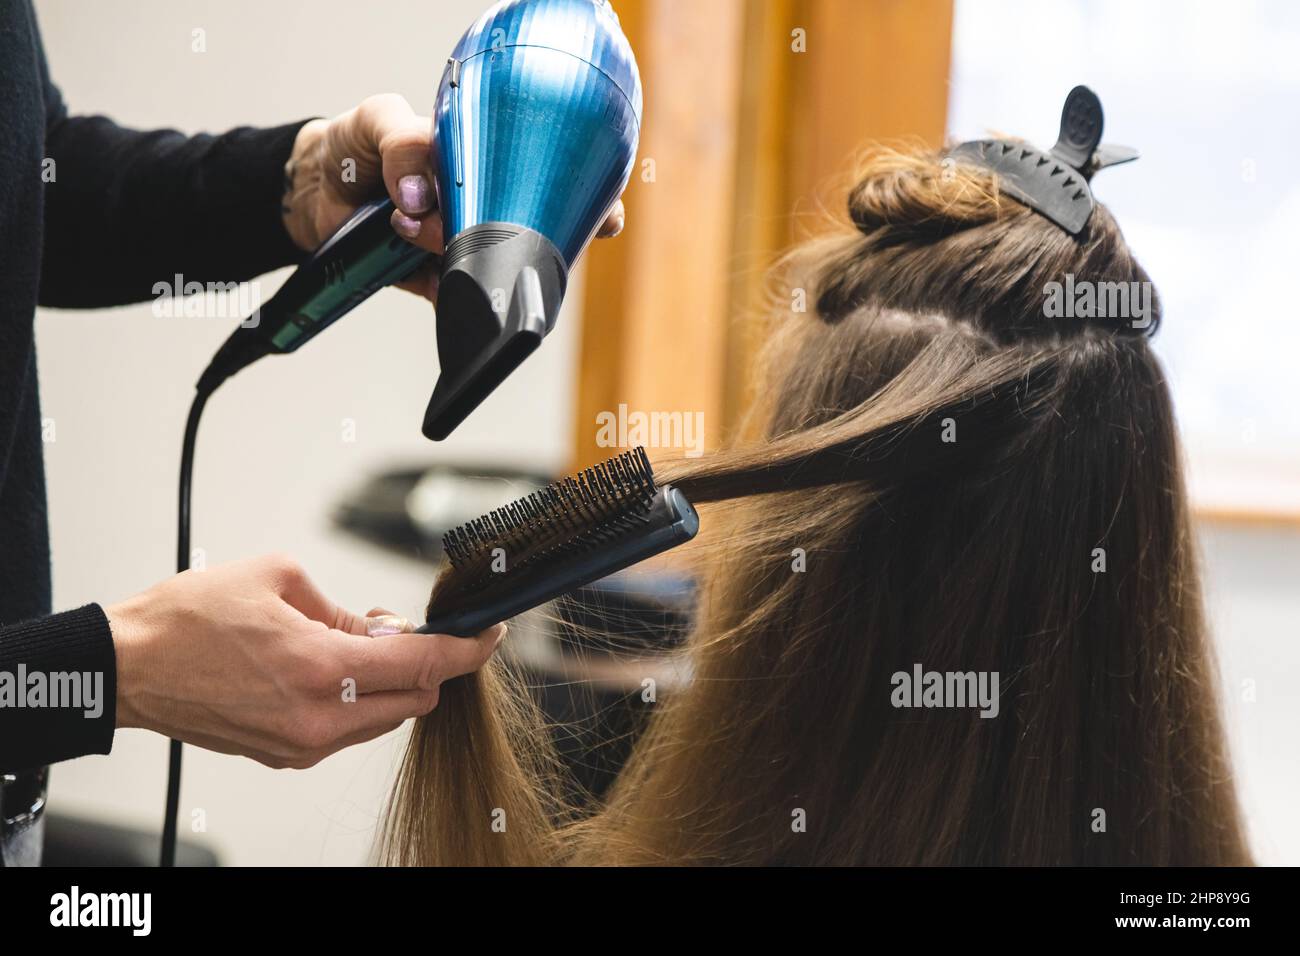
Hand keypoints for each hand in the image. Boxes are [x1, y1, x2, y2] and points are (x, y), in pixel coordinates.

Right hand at [107, 553, 503, 768]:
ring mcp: (302, 744)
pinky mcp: (286, 755)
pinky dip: (359, 701)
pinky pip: (349, 730)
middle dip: (426, 663)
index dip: (468, 649)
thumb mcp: (280, 579)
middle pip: (415, 699)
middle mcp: (318, 717)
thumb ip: (345, 608)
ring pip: (385, 719)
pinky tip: (330, 669)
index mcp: (321, 668)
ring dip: (390, 683)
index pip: (424, 664)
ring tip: (354, 644)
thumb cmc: (191, 619)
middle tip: (403, 628)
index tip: (489, 635)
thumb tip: (382, 628)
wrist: (129, 669)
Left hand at [280, 93, 627, 300]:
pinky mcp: (436, 282)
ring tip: (403, 226)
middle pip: (529, 232)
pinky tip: (414, 265)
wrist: (310, 191)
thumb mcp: (379, 121)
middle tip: (445, 217)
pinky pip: (455, 297)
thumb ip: (404, 145)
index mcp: (492, 161)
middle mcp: (487, 207)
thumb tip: (422, 199)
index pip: (556, 181)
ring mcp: (464, 247)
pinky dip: (444, 293)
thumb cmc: (356, 144)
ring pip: (490, 266)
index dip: (590, 204)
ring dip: (460, 255)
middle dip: (507, 233)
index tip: (604, 219)